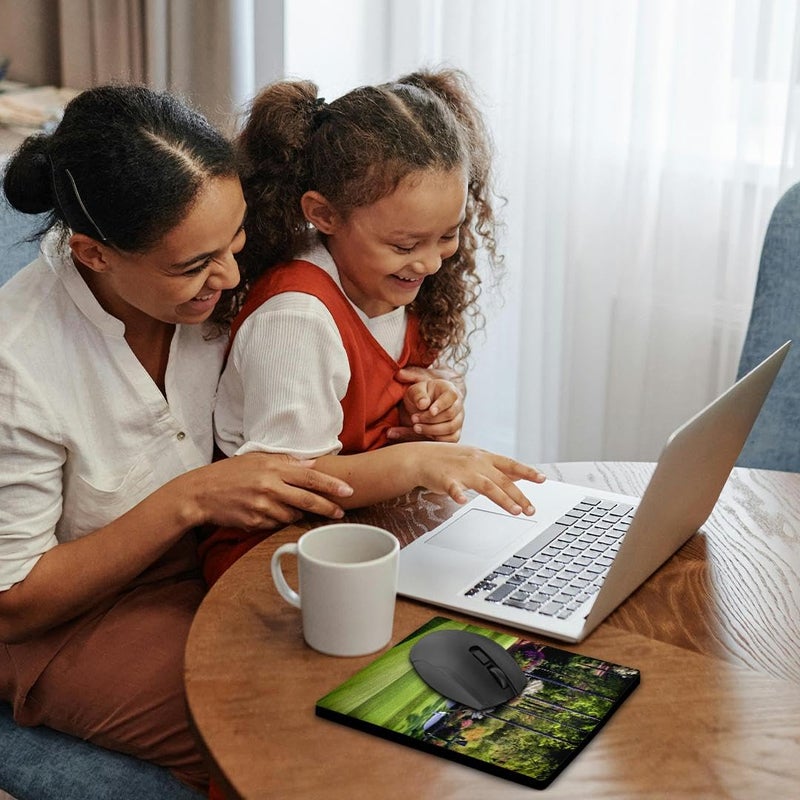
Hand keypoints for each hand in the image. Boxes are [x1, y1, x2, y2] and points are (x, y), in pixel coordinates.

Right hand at [187, 452, 353, 531]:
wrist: (200, 493)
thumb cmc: (230, 473)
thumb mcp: (257, 458)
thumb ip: (286, 461)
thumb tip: (311, 463)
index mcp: (273, 468)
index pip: (310, 477)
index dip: (331, 486)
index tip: (348, 491)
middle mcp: (270, 487)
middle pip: (308, 500)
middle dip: (328, 507)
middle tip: (341, 512)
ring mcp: (262, 506)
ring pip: (293, 515)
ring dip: (297, 513)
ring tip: (289, 506)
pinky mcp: (255, 522)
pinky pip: (276, 524)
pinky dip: (278, 520)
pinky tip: (268, 512)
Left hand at [388, 368, 464, 442]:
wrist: (422, 408)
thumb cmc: (420, 397)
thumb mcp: (415, 391)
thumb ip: (418, 395)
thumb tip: (423, 404)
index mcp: (449, 390)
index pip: (451, 397)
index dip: (441, 405)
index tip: (430, 411)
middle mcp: (458, 405)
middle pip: (450, 414)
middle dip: (430, 419)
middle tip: (413, 419)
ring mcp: (458, 420)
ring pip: (450, 428)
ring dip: (431, 430)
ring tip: (416, 427)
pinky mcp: (455, 433)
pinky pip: (451, 439)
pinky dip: (436, 439)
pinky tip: (424, 434)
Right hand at [416, 443, 545, 514]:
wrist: (421, 457)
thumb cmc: (450, 459)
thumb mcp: (477, 458)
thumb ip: (497, 467)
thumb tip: (519, 474)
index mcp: (485, 457)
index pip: (511, 464)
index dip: (527, 471)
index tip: (542, 479)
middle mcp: (477, 462)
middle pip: (503, 479)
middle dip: (519, 495)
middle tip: (531, 509)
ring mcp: (462, 470)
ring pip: (486, 485)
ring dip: (502, 498)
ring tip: (515, 511)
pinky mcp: (446, 479)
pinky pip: (452, 487)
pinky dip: (457, 494)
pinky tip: (461, 501)